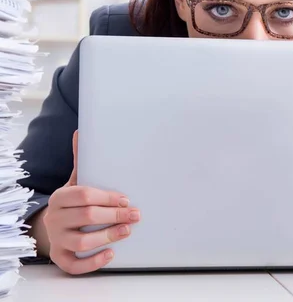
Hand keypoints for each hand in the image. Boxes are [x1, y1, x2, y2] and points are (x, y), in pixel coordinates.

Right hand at [42, 130, 140, 273]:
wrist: (52, 226)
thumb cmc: (73, 202)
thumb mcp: (76, 181)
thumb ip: (82, 161)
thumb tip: (80, 132)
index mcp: (60, 197)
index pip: (84, 194)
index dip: (107, 197)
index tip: (127, 199)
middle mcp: (55, 218)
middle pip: (86, 216)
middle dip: (114, 215)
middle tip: (136, 215)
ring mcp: (56, 239)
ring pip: (81, 241)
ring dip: (107, 236)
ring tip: (127, 231)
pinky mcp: (60, 258)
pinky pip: (74, 264)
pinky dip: (93, 261)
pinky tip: (111, 253)